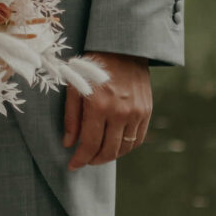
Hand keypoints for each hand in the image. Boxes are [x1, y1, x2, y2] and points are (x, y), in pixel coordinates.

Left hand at [64, 51, 151, 168]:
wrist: (122, 49)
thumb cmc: (92, 67)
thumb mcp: (74, 87)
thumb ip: (71, 118)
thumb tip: (68, 144)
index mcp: (98, 105)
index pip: (89, 144)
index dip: (80, 159)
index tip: (72, 166)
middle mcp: (120, 111)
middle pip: (108, 150)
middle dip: (94, 160)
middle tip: (85, 161)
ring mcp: (136, 112)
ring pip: (124, 148)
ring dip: (110, 156)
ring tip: (98, 155)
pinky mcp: (146, 111)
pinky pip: (137, 139)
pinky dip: (126, 147)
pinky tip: (115, 145)